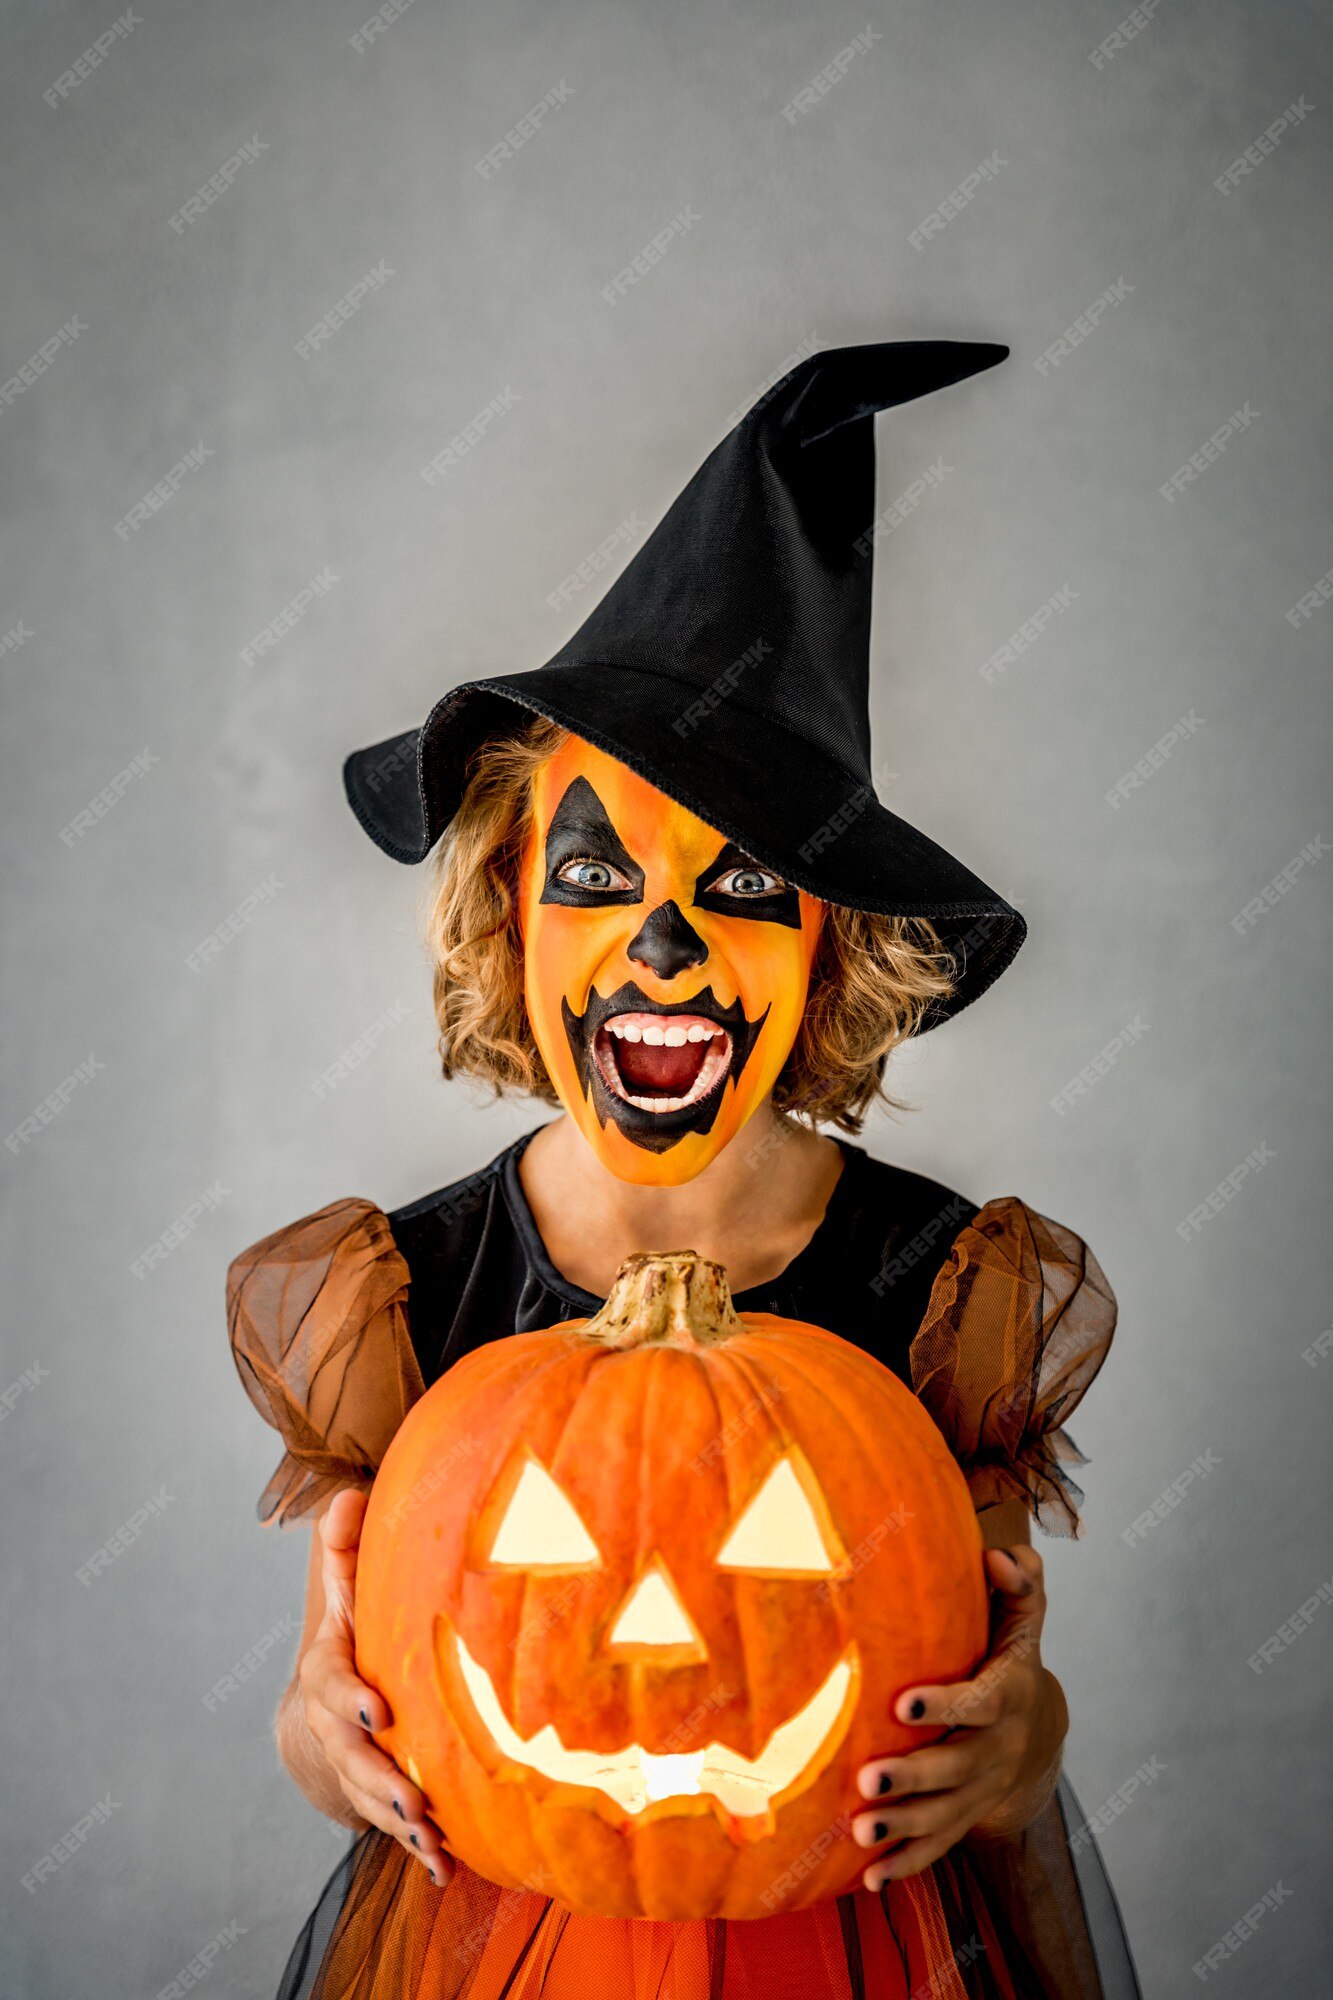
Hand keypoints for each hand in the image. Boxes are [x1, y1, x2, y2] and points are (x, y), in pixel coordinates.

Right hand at [298, 1489, 454, 1888]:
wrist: (328, 1696)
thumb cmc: (351, 1627)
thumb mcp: (345, 1584)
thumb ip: (346, 1546)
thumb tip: (347, 1495)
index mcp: (329, 1670)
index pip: (332, 1686)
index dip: (351, 1700)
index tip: (379, 1712)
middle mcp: (335, 1725)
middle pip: (349, 1758)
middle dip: (377, 1780)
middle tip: (411, 1799)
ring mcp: (354, 1765)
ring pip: (369, 1799)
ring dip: (398, 1823)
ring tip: (431, 1840)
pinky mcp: (378, 1795)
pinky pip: (393, 1827)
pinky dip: (416, 1851)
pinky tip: (445, 1870)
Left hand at [852, 1545, 1066, 1891]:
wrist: (1038, 1728)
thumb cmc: (1010, 1655)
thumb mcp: (1023, 1617)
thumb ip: (1019, 1582)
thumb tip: (998, 1555)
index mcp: (1009, 1694)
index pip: (980, 1703)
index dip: (946, 1705)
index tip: (903, 1703)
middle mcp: (998, 1748)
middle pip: (956, 1768)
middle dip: (914, 1777)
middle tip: (868, 1778)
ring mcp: (982, 1789)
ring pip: (944, 1815)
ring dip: (902, 1825)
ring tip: (858, 1828)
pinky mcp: (965, 1817)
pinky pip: (939, 1846)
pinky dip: (907, 1865)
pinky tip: (870, 1879)